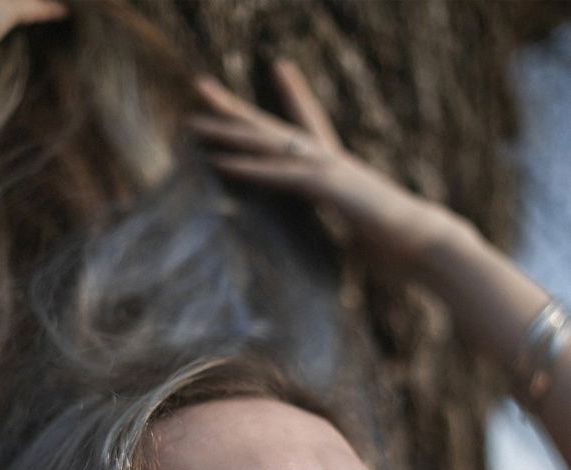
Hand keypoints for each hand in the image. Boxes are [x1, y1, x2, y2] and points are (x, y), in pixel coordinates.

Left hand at [190, 59, 461, 272]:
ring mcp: (331, 172)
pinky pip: (282, 177)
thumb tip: (354, 238)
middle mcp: (332, 161)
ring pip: (270, 146)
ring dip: (228, 134)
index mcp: (341, 170)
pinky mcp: (330, 191)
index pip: (310, 125)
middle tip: (201, 86)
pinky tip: (220, 163)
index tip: (279, 67)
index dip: (293, 96)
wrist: (432, 248)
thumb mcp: (368, 234)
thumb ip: (352, 228)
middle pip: (274, 128)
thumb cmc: (405, 248)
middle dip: (235, 108)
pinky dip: (250, 170)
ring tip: (192, 122)